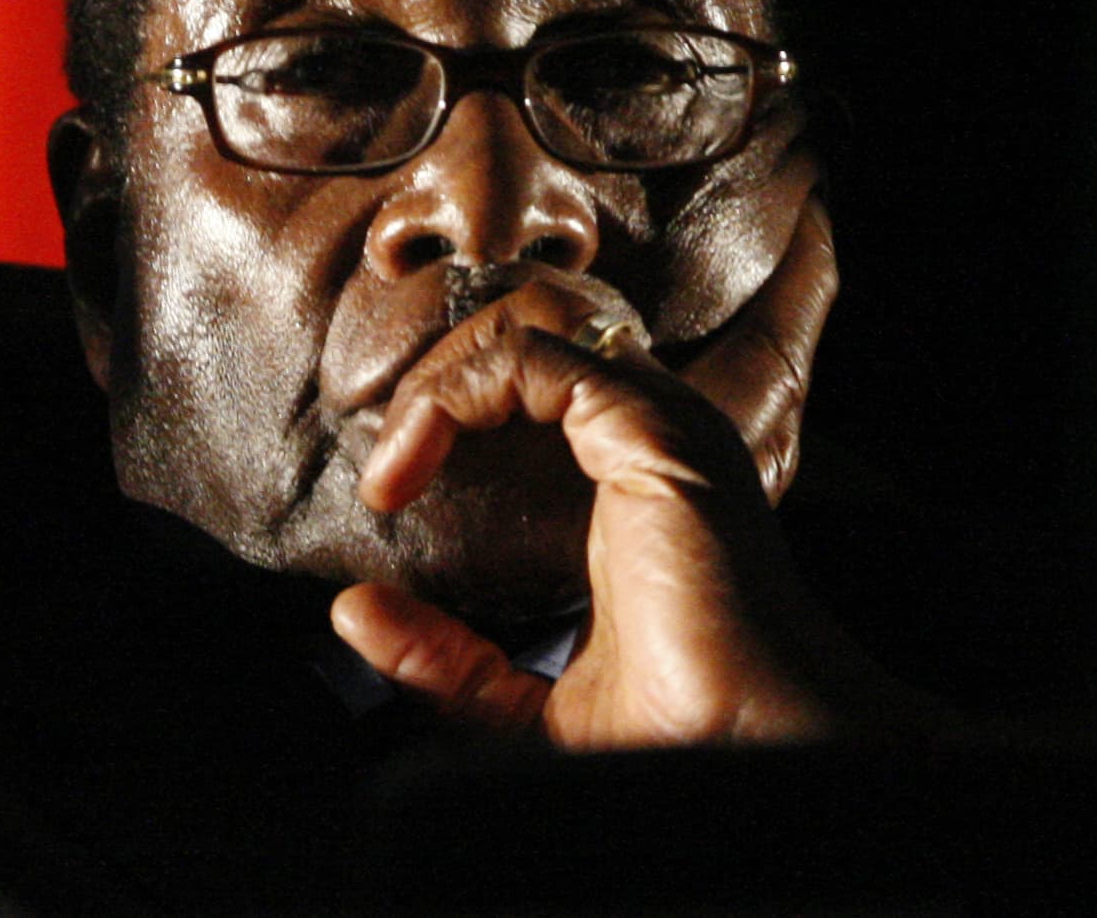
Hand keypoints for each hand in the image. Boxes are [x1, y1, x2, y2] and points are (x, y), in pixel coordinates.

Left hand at [329, 199, 915, 745]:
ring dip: (435, 380)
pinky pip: (529, 356)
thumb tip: (353, 611)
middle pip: (525, 346)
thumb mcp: (521, 706)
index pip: (533, 392)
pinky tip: (409, 464)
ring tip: (392, 460)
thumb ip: (443, 659)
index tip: (386, 498)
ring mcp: (658, 426)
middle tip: (384, 462)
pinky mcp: (650, 428)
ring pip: (524, 332)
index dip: (446, 416)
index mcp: (633, 488)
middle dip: (434, 383)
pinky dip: (448, 394)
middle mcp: (651, 441)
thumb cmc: (672, 741)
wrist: (743, 763)